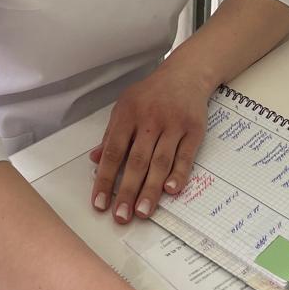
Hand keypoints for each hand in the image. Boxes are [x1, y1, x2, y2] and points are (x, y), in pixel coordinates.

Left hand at [89, 61, 210, 223]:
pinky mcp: (193, 129)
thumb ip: (111, 135)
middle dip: (127, 191)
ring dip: (151, 190)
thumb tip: (95, 161)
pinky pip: (185, 155)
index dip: (105, 178)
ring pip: (160, 161)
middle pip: (137, 160)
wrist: (186, 73)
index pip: (114, 151)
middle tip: (121, 216)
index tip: (99, 203)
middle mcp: (150, 119)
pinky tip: (170, 191)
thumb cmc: (151, 94)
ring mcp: (173, 124)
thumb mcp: (125, 106)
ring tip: (142, 212)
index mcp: (128, 114)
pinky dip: (178, 174)